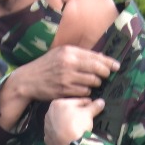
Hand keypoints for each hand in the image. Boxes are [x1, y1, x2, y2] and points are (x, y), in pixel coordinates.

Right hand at [0, 46, 118, 129]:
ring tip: (92, 82)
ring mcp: (66, 78)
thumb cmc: (46, 66)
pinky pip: (83, 92)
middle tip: (106, 76)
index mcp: (69, 52)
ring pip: (92, 82)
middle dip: (105, 74)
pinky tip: (82, 90)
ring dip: (95, 83)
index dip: (109, 62)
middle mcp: (68, 64)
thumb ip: (78, 54)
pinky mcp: (64, 91)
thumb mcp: (60, 53)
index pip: (95, 56)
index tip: (116, 66)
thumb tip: (100, 57)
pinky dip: (86, 92)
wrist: (28, 80)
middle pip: (97, 69)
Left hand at [44, 97, 105, 144]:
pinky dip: (62, 133)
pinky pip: (57, 133)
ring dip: (67, 122)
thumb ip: (94, 106)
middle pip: (66, 111)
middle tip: (85, 116)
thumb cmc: (78, 125)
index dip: (85, 103)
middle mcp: (49, 113)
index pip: (75, 101)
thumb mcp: (88, 113)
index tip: (91, 104)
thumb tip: (101, 101)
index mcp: (57, 103)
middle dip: (75, 112)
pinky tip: (68, 135)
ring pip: (60, 122)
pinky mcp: (47, 138)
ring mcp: (47, 127)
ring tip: (77, 126)